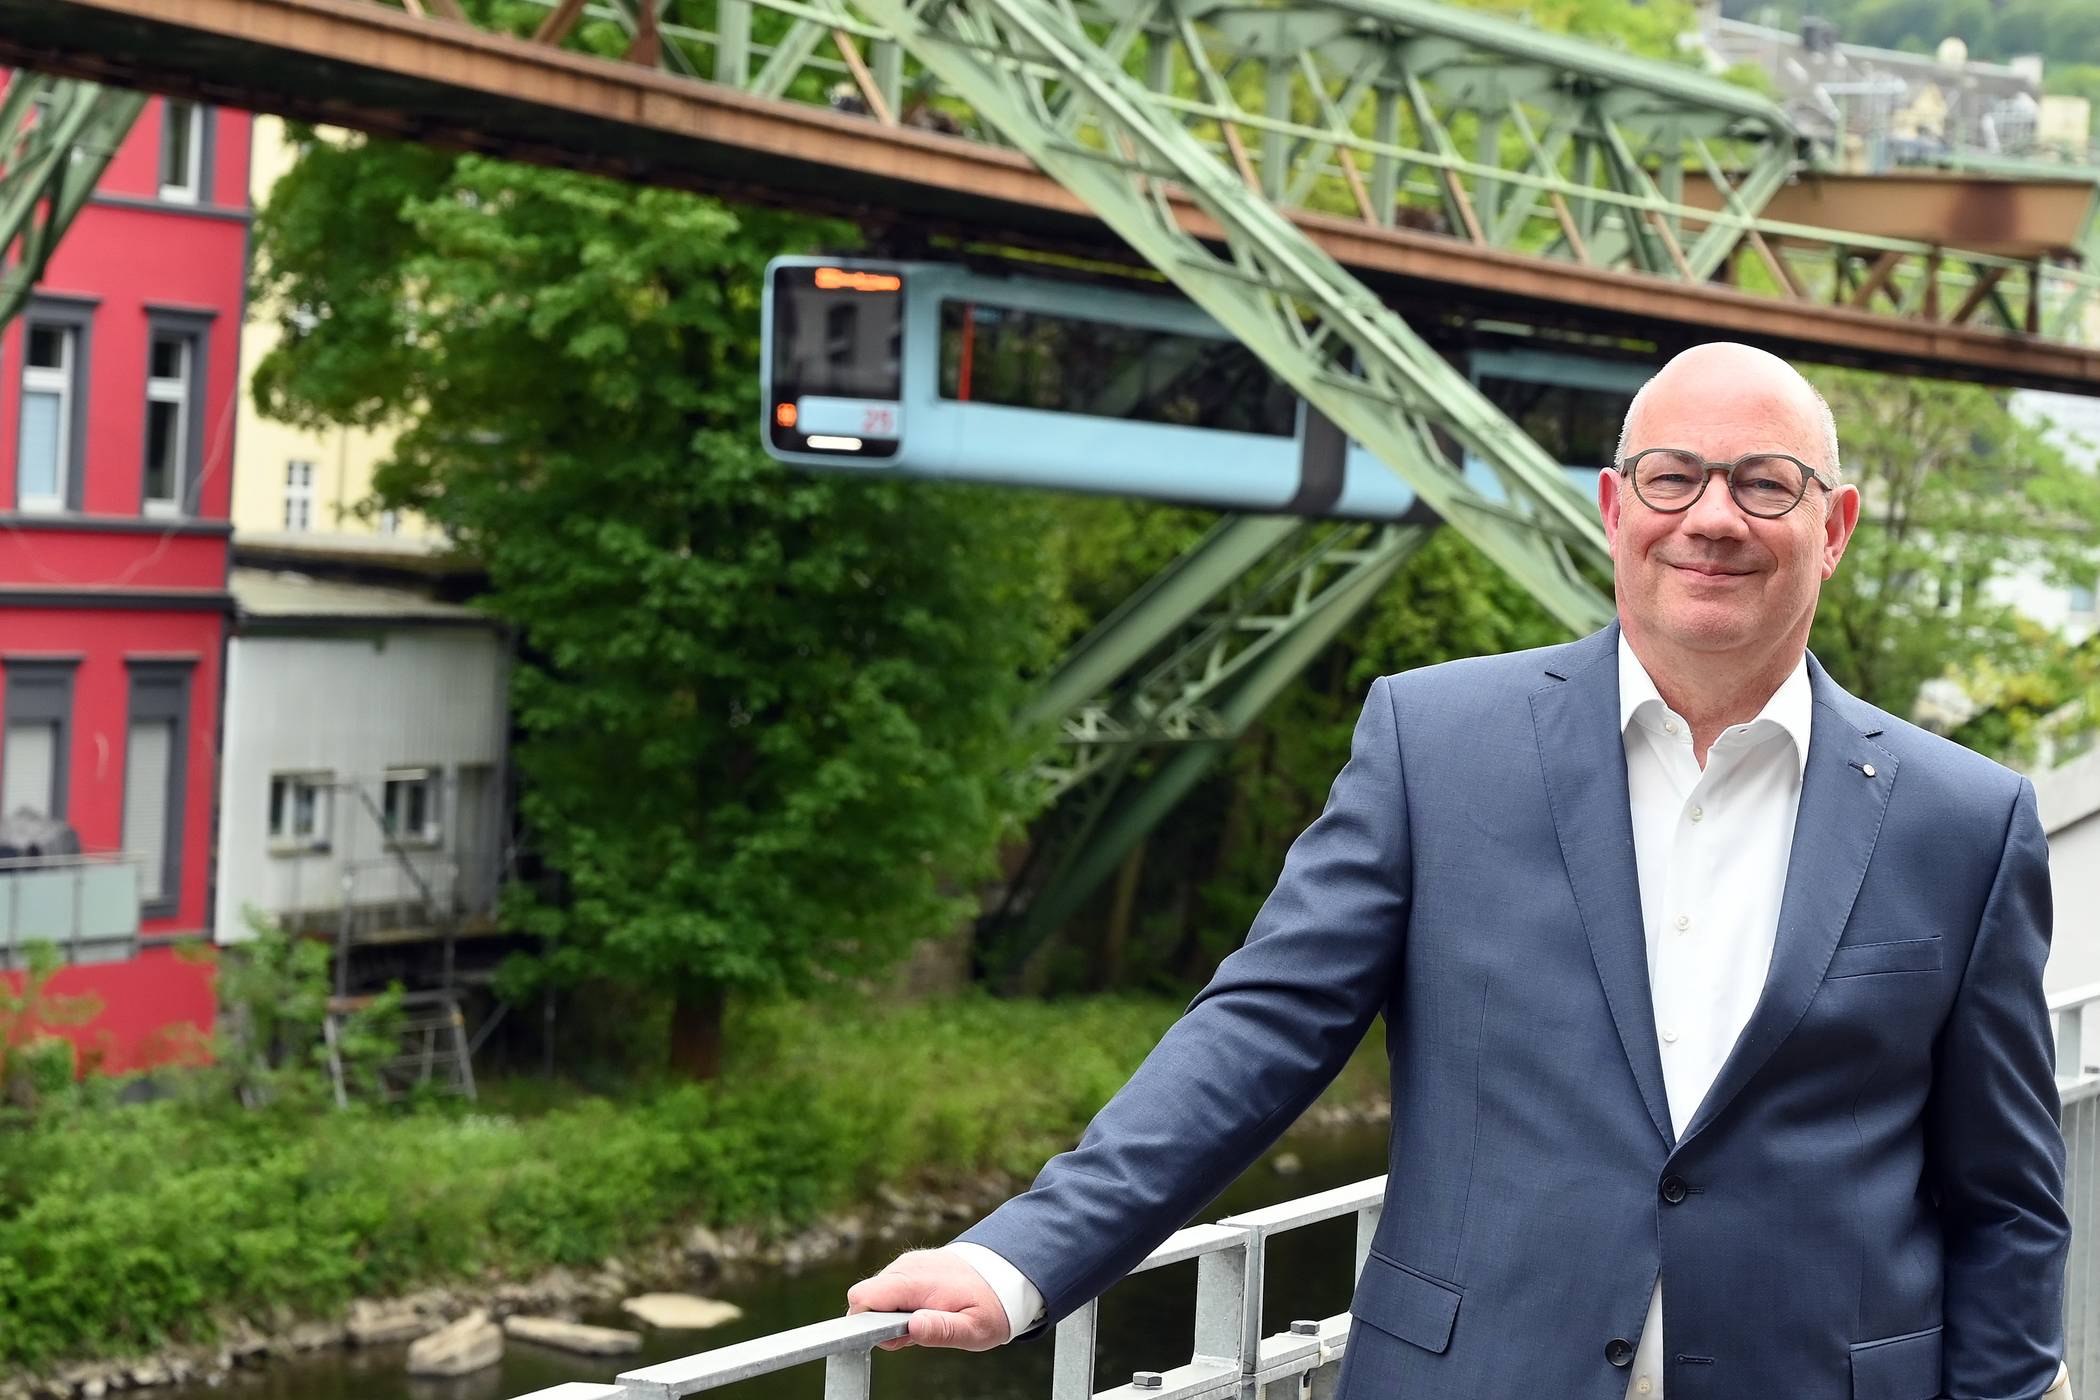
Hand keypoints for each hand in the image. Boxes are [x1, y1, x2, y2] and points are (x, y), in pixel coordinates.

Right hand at [844, 1248, 1012, 1351]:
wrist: (1006, 1271)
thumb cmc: (990, 1304)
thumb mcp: (974, 1329)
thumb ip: (941, 1330)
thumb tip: (911, 1327)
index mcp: (916, 1281)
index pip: (863, 1298)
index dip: (866, 1324)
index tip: (893, 1339)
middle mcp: (906, 1267)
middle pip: (865, 1298)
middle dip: (879, 1323)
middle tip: (914, 1335)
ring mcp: (907, 1263)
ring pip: (876, 1294)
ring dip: (890, 1315)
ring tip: (926, 1321)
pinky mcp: (910, 1265)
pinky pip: (889, 1287)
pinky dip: (899, 1304)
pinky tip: (925, 1310)